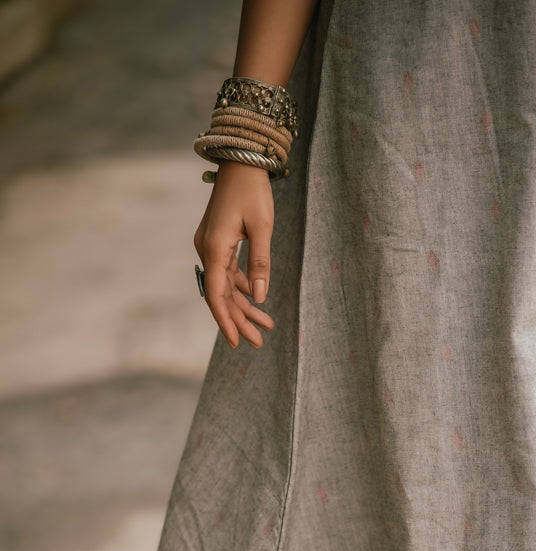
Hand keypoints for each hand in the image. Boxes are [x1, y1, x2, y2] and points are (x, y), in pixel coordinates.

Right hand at [194, 162, 275, 348]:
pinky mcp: (219, 242)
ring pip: (226, 286)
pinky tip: (256, 301)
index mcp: (214, 248)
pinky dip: (242, 288)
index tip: (236, 342)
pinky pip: (228, 273)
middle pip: (221, 294)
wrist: (241, 160)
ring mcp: (211, 246)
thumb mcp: (262, 227)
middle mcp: (208, 249)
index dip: (226, 320)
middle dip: (239, 320)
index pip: (216, 294)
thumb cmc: (252, 191)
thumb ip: (260, 262)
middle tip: (258, 343)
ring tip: (264, 327)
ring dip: (244, 306)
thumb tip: (259, 295)